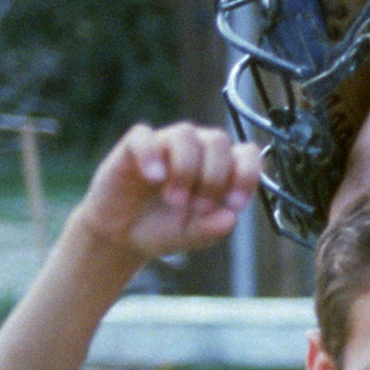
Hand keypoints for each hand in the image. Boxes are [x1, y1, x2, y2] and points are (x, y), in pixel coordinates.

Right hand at [72, 124, 261, 261]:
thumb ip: (211, 229)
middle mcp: (197, 149)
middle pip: (218, 140)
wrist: (123, 234)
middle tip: (198, 207)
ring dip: (185, 168)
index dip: (247, 174)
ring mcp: (165, 144)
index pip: (247, 154)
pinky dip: (150, 155)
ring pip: (185, 133)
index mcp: (221, 167)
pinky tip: (153, 178)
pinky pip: (143, 136)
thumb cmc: (165, 228)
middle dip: (213, 177)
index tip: (235, 203)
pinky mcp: (135, 146)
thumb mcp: (191, 236)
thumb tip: (230, 218)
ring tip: (174, 200)